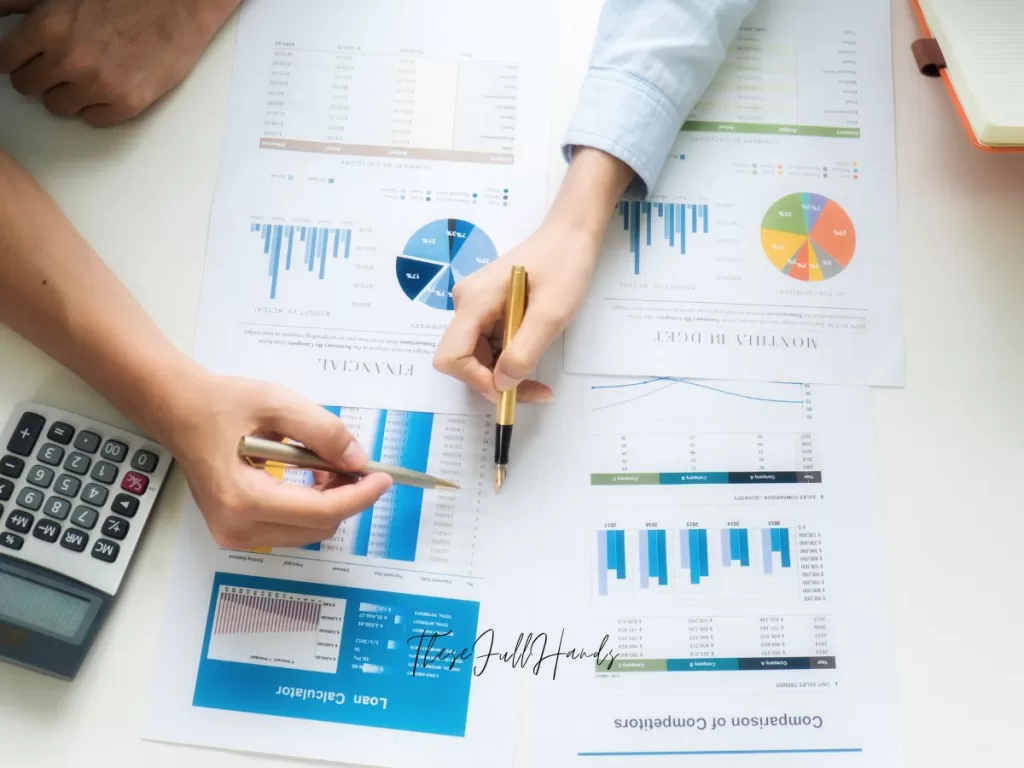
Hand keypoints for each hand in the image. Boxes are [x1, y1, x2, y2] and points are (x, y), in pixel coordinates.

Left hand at [0, 0, 239, 125]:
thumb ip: (21, 5)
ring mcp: (99, 84)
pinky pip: (94, 119)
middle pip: (28, 87)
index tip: (26, 58)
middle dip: (41, 76)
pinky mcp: (127, 103)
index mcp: (49, 26)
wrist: (181, 5)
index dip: (16, 59)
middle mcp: (69, 58)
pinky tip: (112, 84)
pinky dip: (99, 106)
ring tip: (90, 73)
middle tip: (62, 64)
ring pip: (59, 107)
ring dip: (69, 93)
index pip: (5, 61)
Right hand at [155, 370, 392, 549]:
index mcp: (242, 498)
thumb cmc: (220, 405)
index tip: (383, 477)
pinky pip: (291, 528)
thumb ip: (323, 432)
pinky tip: (310, 477)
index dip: (359, 496)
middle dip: (345, 496)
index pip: (320, 512)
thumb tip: (358, 460)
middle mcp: (236, 528)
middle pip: (318, 527)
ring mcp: (233, 535)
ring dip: (329, 502)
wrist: (179, 411)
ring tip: (326, 465)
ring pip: (308, 532)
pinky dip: (311, 506)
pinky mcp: (237, 532)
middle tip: (351, 461)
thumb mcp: (277, 403)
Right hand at [433, 148, 635, 401]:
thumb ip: (524, 352)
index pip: (451, 357)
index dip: (476, 380)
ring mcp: (475, 307)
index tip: (510, 390)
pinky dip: (508, 359)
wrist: (570, 236)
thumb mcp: (551, 314)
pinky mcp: (487, 309)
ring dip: (504, 373)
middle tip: (535, 390)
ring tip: (538, 376)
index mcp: (474, 302)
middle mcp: (466, 304)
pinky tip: (531, 354)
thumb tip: (502, 385)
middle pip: (463, 360)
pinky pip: (489, 345)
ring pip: (477, 356)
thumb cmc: (564, 266)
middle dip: (494, 381)